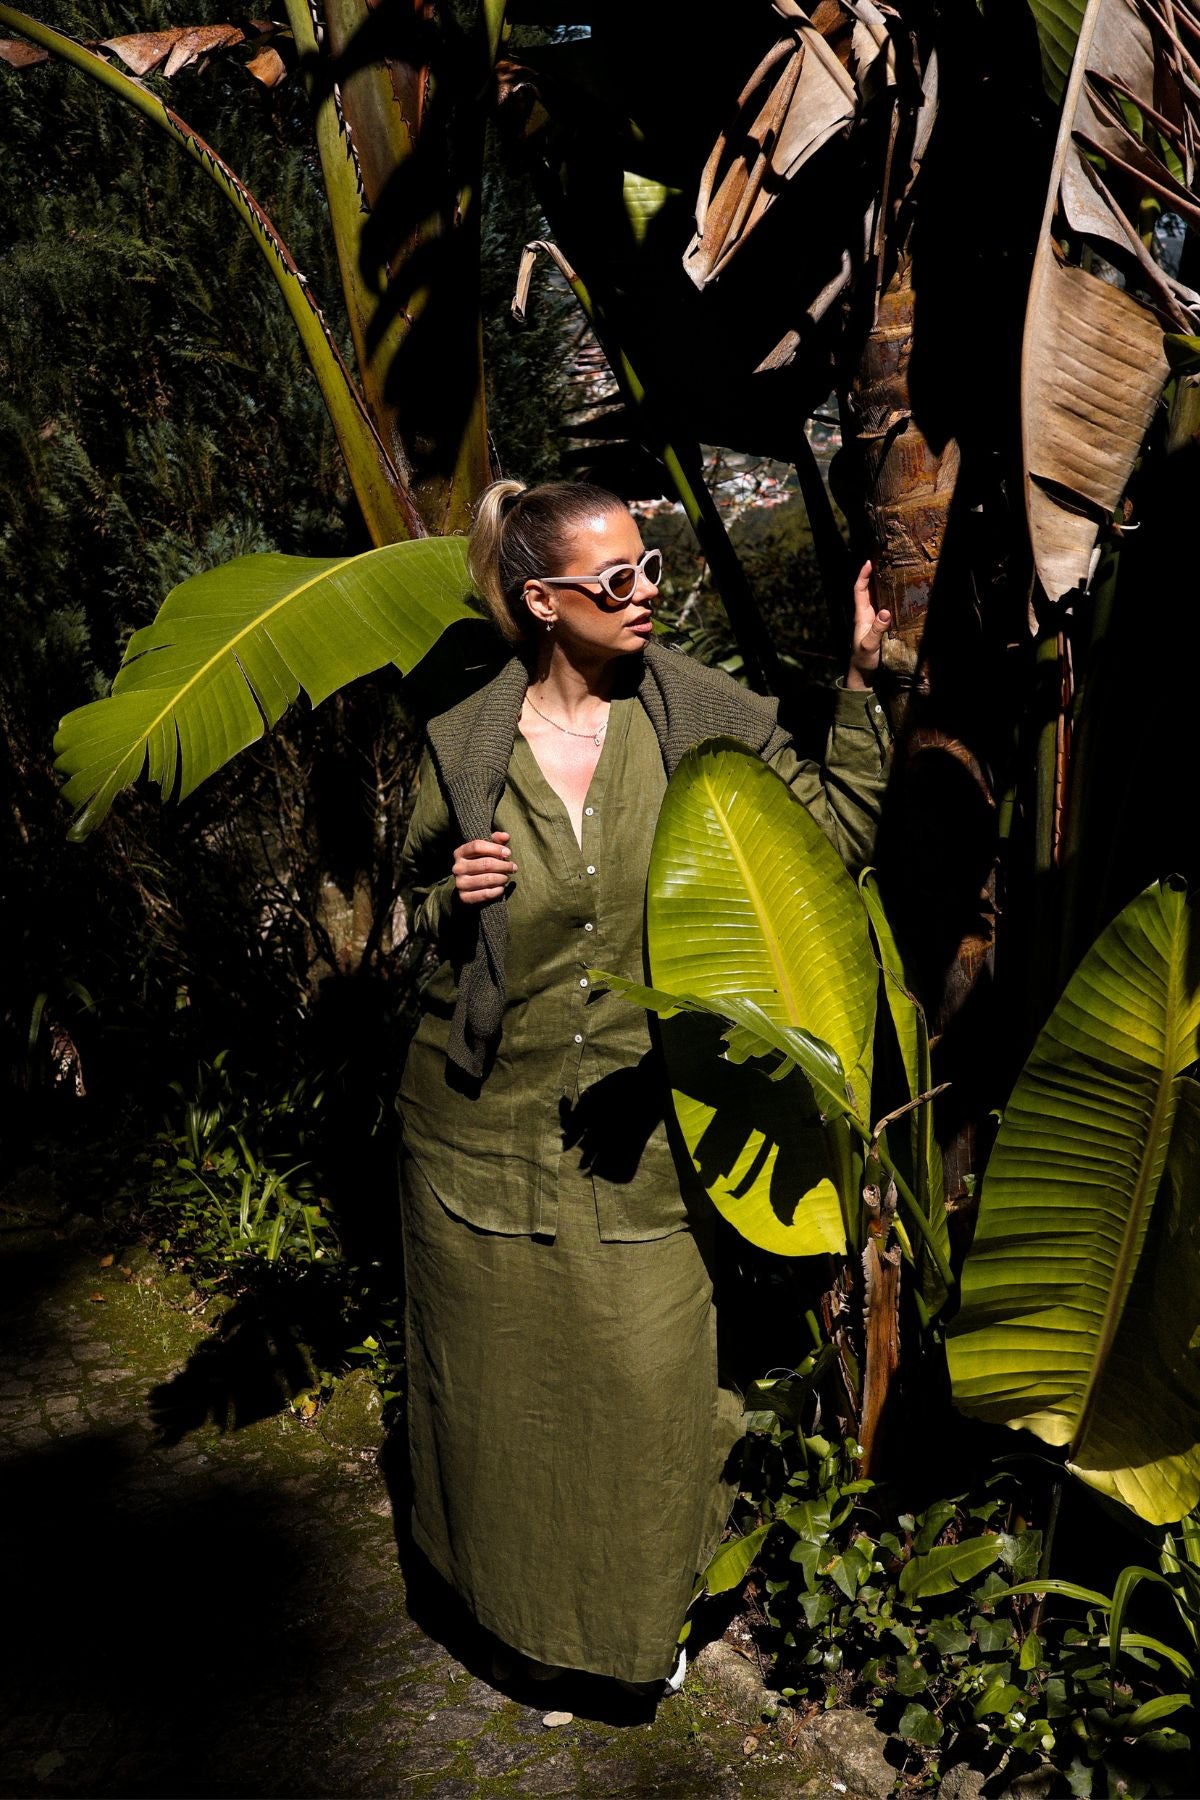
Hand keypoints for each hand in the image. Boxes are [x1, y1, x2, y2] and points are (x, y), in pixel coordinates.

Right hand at [452, 831, 516, 904]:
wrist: (469, 885)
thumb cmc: (481, 862)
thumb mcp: (487, 849)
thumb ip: (496, 840)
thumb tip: (506, 836)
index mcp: (460, 852)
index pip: (477, 846)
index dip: (495, 849)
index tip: (508, 853)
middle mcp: (458, 867)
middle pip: (485, 864)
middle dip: (503, 865)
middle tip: (513, 867)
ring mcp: (460, 883)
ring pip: (487, 879)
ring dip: (502, 878)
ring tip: (507, 877)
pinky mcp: (464, 897)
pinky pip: (485, 894)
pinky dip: (497, 891)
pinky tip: (501, 888)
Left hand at [845, 558, 891, 690]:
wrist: (864, 673)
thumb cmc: (863, 659)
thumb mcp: (869, 645)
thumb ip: (876, 630)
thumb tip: (885, 612)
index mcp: (861, 615)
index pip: (859, 591)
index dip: (862, 576)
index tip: (868, 562)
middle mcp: (867, 614)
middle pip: (868, 589)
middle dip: (874, 574)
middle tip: (885, 560)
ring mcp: (874, 619)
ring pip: (877, 597)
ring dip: (883, 584)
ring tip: (894, 571)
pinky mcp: (881, 625)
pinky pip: (885, 606)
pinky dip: (891, 597)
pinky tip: (900, 593)